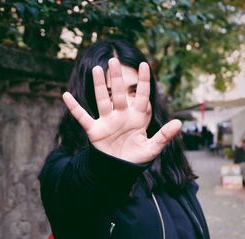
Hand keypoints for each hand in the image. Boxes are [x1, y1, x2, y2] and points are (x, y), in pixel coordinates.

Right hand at [62, 58, 181, 163]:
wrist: (119, 170)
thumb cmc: (136, 158)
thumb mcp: (152, 148)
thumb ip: (164, 136)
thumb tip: (179, 123)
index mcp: (137, 118)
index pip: (141, 96)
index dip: (143, 81)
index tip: (145, 64)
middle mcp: (121, 115)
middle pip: (118, 93)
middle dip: (117, 78)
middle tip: (114, 61)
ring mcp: (107, 121)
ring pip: (102, 100)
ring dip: (98, 86)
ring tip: (97, 69)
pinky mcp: (94, 130)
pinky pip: (82, 117)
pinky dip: (74, 107)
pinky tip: (65, 95)